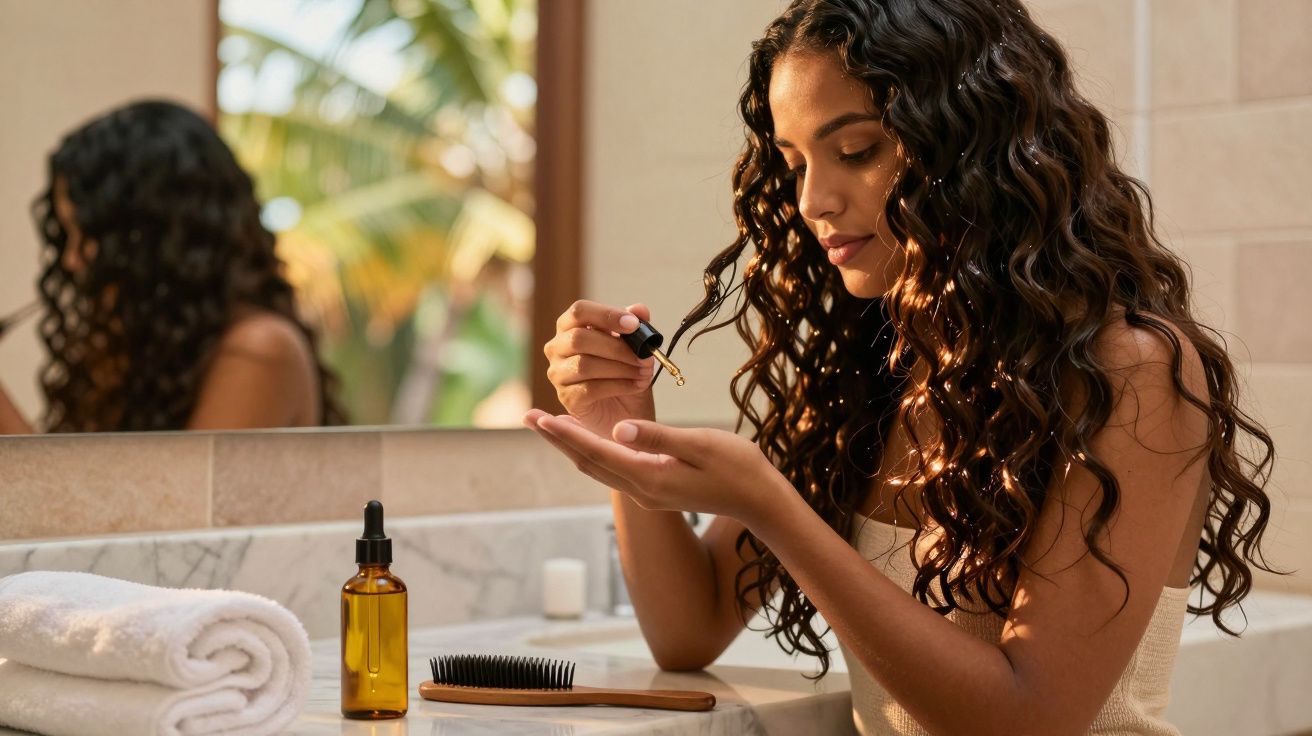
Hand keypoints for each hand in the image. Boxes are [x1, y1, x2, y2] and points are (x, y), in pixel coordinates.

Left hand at [522, 410, 791, 526]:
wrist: (760, 500)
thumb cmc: (737, 466)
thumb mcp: (699, 445)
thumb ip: (657, 437)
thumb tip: (618, 428)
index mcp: (650, 477)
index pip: (596, 452)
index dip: (565, 433)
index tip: (539, 417)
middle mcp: (642, 491)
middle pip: (589, 463)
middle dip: (558, 439)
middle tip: (529, 417)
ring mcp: (649, 494)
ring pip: (600, 468)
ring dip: (573, 447)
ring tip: (550, 426)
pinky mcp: (657, 490)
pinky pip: (615, 470)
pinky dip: (596, 452)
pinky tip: (590, 439)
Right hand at [543, 300, 655, 435]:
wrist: (627, 411)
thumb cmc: (626, 373)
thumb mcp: (637, 347)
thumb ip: (636, 327)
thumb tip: (639, 309)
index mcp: (571, 326)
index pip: (579, 311)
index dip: (606, 315)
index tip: (634, 325)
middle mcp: (557, 348)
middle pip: (579, 338)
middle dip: (617, 347)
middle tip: (645, 356)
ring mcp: (558, 374)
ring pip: (584, 364)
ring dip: (621, 368)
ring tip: (644, 373)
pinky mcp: (566, 398)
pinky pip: (590, 389)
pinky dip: (619, 386)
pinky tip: (636, 386)